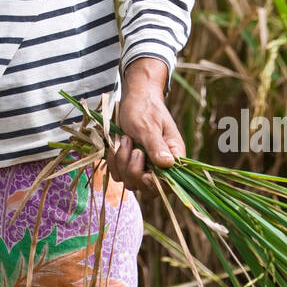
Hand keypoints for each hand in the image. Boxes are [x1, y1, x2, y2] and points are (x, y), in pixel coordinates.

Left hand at [105, 58, 183, 197]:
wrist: (134, 98)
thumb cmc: (145, 108)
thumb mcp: (149, 126)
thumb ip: (156, 146)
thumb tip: (168, 165)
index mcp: (173, 157)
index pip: (167, 184)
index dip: (152, 180)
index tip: (141, 157)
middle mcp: (160, 166)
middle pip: (146, 188)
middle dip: (132, 168)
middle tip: (131, 143)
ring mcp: (144, 167)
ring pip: (130, 182)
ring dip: (121, 162)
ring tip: (125, 138)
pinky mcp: (128, 164)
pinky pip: (118, 175)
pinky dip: (113, 160)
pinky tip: (116, 144)